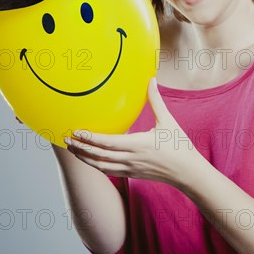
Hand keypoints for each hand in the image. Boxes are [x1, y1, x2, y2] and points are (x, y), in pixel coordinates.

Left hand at [64, 78, 205, 188]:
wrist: (188, 173)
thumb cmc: (179, 146)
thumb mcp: (168, 121)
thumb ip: (156, 100)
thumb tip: (151, 79)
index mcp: (139, 145)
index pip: (108, 143)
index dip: (90, 138)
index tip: (76, 132)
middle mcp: (132, 159)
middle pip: (99, 155)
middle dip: (81, 148)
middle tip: (66, 140)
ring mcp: (131, 169)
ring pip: (101, 166)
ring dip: (85, 158)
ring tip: (73, 150)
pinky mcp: (133, 174)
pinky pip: (109, 171)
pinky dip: (96, 165)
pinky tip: (90, 160)